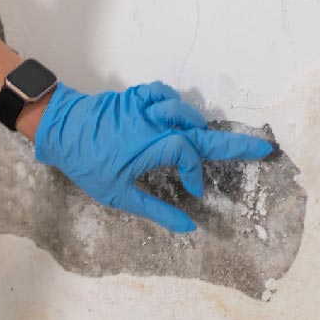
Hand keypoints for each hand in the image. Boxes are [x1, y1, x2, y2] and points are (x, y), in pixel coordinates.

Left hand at [33, 80, 274, 231]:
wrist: (57, 128)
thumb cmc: (85, 163)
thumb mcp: (117, 195)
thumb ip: (154, 210)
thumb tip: (188, 228)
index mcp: (148, 147)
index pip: (188, 153)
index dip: (196, 172)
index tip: (194, 191)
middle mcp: (150, 124)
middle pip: (198, 129)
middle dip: (232, 142)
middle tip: (261, 147)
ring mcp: (141, 107)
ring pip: (180, 107)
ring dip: (195, 122)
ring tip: (199, 138)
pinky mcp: (131, 98)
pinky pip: (159, 92)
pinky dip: (172, 100)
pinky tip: (174, 114)